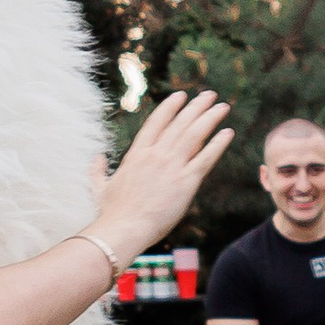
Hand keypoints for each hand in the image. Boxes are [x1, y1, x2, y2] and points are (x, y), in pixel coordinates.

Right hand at [91, 89, 233, 259]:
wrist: (123, 230)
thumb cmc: (110, 213)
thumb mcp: (99, 187)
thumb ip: (98, 170)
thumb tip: (97, 158)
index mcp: (136, 154)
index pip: (156, 122)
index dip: (170, 107)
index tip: (181, 96)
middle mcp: (155, 155)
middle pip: (180, 124)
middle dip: (196, 107)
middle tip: (209, 95)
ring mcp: (171, 167)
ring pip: (195, 135)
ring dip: (210, 118)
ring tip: (222, 107)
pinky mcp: (185, 182)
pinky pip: (206, 158)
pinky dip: (218, 144)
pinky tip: (227, 133)